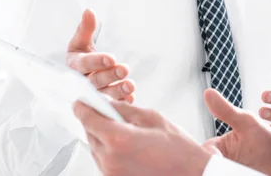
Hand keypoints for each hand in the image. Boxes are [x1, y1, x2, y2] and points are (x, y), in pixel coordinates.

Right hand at [66, 9, 134, 102]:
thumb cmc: (81, 58)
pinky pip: (112, 105)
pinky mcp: (102, 103)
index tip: (111, 57)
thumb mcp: (81, 43)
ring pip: (104, 94)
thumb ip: (85, 28)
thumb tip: (89, 11)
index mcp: (74, 66)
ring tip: (131, 85)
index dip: (97, 61)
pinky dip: (122, 102)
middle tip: (124, 69)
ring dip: (118, 90)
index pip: (84, 64)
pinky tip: (131, 98)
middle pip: (95, 81)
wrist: (82, 78)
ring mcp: (92, 95)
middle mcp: (81, 83)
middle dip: (110, 75)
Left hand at [73, 100, 211, 175]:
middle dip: (95, 120)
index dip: (83, 107)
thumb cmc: (177, 149)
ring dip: (102, 136)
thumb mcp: (152, 118)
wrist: (190, 173)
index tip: (81, 102)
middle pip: (90, 133)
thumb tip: (109, 104)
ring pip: (95, 148)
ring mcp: (111, 172)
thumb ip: (126, 109)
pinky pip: (103, 160)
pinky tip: (127, 144)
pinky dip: (109, 149)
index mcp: (119, 138)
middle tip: (107, 112)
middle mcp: (110, 158)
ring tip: (124, 130)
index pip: (88, 119)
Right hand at [203, 89, 270, 175]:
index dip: (211, 157)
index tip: (221, 158)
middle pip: (208, 169)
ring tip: (243, 170)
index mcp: (216, 148)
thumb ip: (227, 111)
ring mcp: (227, 174)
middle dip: (218, 168)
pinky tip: (245, 173)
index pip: (204, 154)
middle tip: (232, 166)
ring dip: (228, 173)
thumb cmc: (266, 141)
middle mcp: (219, 164)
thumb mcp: (247, 122)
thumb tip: (209, 93)